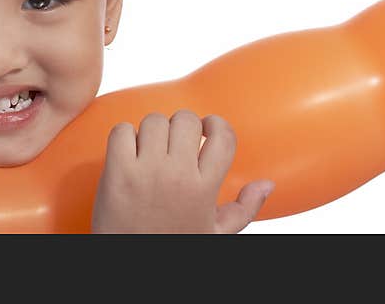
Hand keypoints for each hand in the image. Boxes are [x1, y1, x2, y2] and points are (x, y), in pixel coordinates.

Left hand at [91, 110, 274, 233]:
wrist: (131, 266)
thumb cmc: (173, 244)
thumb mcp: (214, 234)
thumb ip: (244, 209)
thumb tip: (267, 184)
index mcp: (205, 189)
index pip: (223, 137)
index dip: (216, 124)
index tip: (208, 126)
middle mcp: (178, 176)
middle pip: (185, 120)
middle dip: (181, 126)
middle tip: (174, 142)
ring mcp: (146, 171)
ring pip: (154, 120)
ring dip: (151, 131)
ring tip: (150, 149)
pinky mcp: (117, 171)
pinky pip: (122, 130)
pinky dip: (124, 136)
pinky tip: (127, 152)